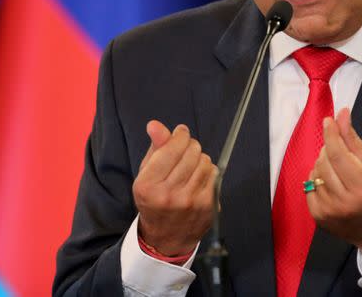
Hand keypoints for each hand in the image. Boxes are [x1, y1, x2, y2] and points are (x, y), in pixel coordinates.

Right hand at [132, 120, 217, 255]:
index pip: (172, 147)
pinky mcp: (207, 206)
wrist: (165, 237)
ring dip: (200, 159)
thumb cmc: (155, 200)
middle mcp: (169, 195)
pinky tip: (198, 179)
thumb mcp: (147, 173)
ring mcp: (190, 202)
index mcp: (148, 185)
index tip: (180, 134)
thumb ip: (155, 147)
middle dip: (190, 146)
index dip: (179, 135)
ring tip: (190, 168)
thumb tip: (155, 125)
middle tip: (185, 152)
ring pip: (206, 161)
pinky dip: (208, 172)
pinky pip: (215, 174)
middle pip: (192, 151)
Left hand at [306, 108, 361, 264]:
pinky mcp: (318, 217)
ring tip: (339, 171)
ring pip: (315, 172)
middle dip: (330, 149)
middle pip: (324, 161)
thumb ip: (354, 141)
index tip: (328, 120)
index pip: (338, 154)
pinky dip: (317, 179)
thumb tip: (341, 114)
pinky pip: (309, 186)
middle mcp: (343, 202)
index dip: (331, 134)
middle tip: (341, 152)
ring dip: (323, 164)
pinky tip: (331, 183)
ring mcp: (329, 212)